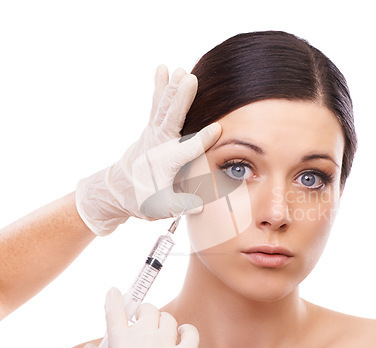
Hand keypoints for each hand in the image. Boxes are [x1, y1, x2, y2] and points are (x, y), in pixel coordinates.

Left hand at [76, 65, 221, 235]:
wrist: (116, 191)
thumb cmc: (141, 200)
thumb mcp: (160, 209)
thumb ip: (180, 206)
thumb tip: (200, 207)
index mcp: (166, 163)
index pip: (188, 149)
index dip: (203, 140)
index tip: (217, 129)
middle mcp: (159, 144)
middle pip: (172, 118)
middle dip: (181, 99)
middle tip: (191, 79)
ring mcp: (154, 133)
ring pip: (164, 107)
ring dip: (173, 88)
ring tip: (181, 70)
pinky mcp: (152, 128)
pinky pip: (157, 103)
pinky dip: (160, 86)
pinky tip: (164, 68)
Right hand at [84, 288, 198, 347]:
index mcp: (120, 344)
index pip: (115, 311)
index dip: (114, 299)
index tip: (114, 292)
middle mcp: (144, 340)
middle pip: (147, 310)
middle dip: (144, 312)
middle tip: (141, 318)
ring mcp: (165, 347)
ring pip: (168, 319)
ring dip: (163, 323)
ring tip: (159, 332)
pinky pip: (190, 333)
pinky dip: (187, 332)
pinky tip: (182, 336)